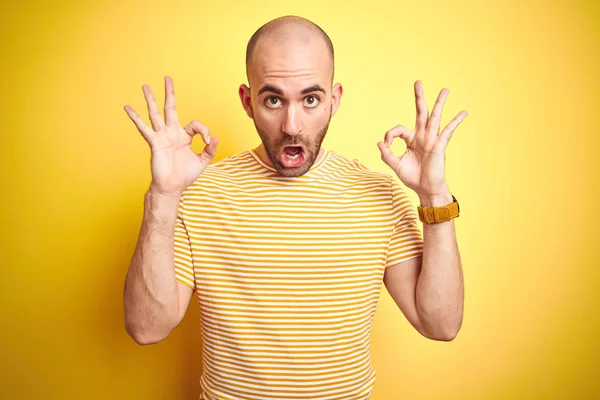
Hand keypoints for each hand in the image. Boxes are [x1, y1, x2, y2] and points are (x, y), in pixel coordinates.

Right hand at [124, 76, 218, 195]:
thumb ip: (210, 150)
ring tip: (145, 86)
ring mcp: (162, 136)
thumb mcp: (202, 162)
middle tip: (168, 78)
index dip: (205, 131)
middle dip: (170, 93)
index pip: (195, 125)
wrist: (172, 187)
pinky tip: (127, 108)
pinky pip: (144, 128)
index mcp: (184, 137)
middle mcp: (172, 133)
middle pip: (170, 108)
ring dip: (151, 99)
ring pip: (156, 114)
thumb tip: (216, 138)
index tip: (208, 142)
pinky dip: (135, 118)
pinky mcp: (154, 142)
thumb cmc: (184, 175)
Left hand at [377, 80, 466, 202]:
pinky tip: (463, 112)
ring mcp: (431, 140)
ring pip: (434, 117)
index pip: (398, 129)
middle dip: (419, 97)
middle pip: (420, 113)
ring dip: (439, 103)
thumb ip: (386, 154)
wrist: (426, 190)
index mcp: (411, 140)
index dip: (389, 135)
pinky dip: (455, 121)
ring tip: (445, 89)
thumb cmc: (413, 177)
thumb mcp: (395, 165)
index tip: (385, 145)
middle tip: (417, 82)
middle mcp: (422, 136)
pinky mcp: (439, 146)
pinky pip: (448, 131)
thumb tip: (379, 142)